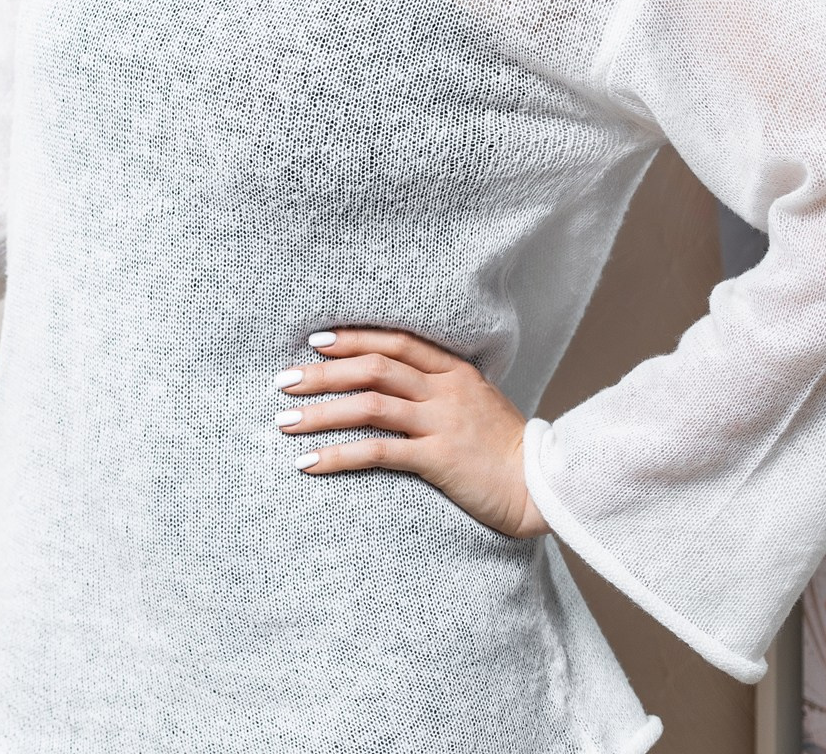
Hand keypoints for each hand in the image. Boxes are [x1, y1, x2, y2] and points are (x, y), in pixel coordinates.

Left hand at [274, 327, 548, 539]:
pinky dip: (338, 455)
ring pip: (368, 406)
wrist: (541, 488)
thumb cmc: (502, 448)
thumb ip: (438, 386)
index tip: (315, 341)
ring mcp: (442, 423)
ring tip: (284, 421)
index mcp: (454, 371)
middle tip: (283, 380)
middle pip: (373, 368)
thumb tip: (387, 379)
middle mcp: (445, 391)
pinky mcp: (439, 459)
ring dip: (320, 412)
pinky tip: (309, 462)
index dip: (353, 338)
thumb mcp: (475, 401)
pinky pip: (378, 451)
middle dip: (323, 373)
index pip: (395, 342)